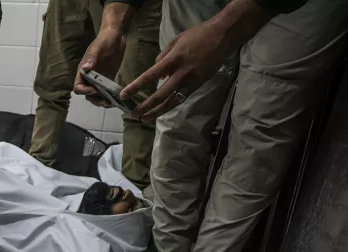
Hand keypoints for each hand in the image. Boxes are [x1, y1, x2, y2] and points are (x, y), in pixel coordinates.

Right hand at [73, 27, 126, 107]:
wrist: (115, 35)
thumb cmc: (104, 39)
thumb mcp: (97, 48)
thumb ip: (91, 58)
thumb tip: (84, 69)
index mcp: (83, 71)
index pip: (78, 87)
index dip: (86, 91)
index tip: (96, 89)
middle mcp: (89, 77)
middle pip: (88, 95)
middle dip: (96, 100)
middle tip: (107, 101)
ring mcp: (99, 79)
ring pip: (97, 96)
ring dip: (103, 101)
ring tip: (113, 103)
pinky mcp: (108, 79)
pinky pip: (107, 92)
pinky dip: (111, 97)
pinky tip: (118, 99)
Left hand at [120, 0, 272, 120]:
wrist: (223, 37)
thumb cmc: (198, 35)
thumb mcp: (176, 41)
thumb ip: (163, 57)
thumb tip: (157, 74)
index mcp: (173, 59)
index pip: (150, 75)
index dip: (136, 86)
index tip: (124, 94)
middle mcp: (182, 73)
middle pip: (161, 95)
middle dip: (145, 106)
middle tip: (132, 114)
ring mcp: (191, 81)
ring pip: (172, 101)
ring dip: (157, 112)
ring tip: (144, 118)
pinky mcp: (199, 85)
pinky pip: (182, 98)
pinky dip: (170, 105)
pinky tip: (161, 111)